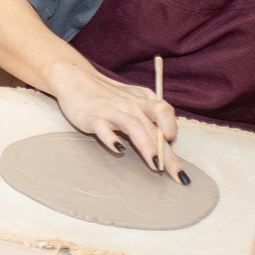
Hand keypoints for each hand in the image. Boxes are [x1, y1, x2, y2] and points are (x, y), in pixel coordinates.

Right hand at [46, 55, 186, 182]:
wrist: (75, 77)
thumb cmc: (107, 93)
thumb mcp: (133, 97)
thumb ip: (150, 113)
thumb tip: (166, 138)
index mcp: (142, 100)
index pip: (165, 113)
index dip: (172, 128)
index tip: (172, 144)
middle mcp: (130, 105)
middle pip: (154, 129)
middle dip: (168, 154)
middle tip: (179, 176)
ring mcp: (111, 111)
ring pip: (133, 126)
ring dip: (146, 145)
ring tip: (155, 164)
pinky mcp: (93, 117)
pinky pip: (103, 127)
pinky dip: (111, 138)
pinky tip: (118, 150)